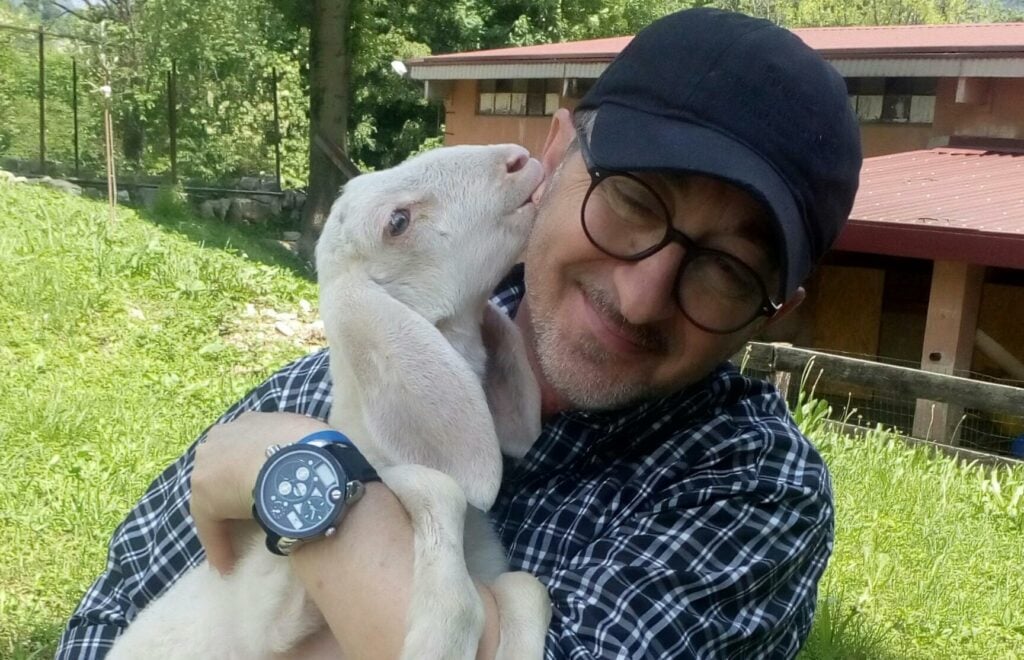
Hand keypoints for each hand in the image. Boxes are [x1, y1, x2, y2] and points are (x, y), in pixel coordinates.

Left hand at [190, 411, 329, 573]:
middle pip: (224, 466)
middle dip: (234, 485)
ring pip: (215, 496)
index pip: (246, 445)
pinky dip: (220, 544)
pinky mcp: (204, 500)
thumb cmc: (315, 447)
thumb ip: (306, 446)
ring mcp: (208, 466)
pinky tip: (228, 565)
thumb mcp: (314, 436)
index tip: (270, 484)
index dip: (257, 465)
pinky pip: (212, 526)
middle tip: (253, 509)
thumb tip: (321, 462)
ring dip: (226, 516)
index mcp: (251, 420)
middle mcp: (223, 436)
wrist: (298, 463)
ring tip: (241, 541)